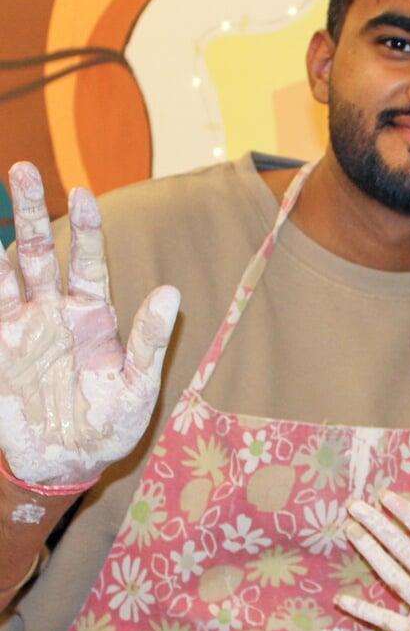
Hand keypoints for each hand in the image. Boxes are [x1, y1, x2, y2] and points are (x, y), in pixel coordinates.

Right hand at [0, 162, 179, 485]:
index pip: (89, 262)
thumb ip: (149, 340)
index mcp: (94, 317)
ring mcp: (23, 328)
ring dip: (1, 236)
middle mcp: (56, 313)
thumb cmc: (113, 424)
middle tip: (22, 167)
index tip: (82, 194)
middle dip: (32, 211)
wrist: (71, 462)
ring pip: (8, 270)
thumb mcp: (139, 386)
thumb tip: (170, 292)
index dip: (87, 229)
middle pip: (42, 252)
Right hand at [337, 491, 409, 630]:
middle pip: (403, 549)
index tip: (386, 495)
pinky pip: (386, 620)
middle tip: (355, 504)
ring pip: (391, 575)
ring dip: (370, 553)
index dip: (409, 516)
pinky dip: (364, 611)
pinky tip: (341, 599)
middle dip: (380, 526)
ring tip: (349, 530)